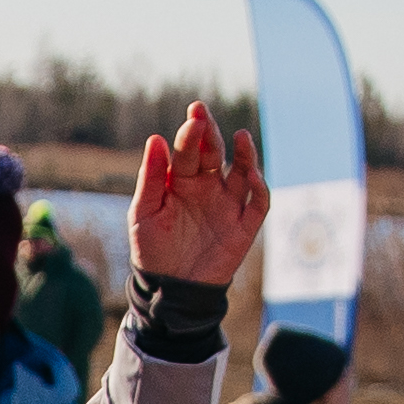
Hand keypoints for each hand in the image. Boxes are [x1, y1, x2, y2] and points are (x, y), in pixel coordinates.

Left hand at [123, 100, 265, 286]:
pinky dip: (259, 188)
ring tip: (240, 137)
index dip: (190, 134)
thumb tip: (156, 139)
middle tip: (203, 113)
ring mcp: (227, 205)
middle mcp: (207, 187)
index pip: (188, 151)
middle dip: (211, 133)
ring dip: (245, 154)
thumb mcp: (144, 213)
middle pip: (214, 153)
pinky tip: (253, 175)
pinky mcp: (244, 226)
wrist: (169, 289)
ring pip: (242, 172)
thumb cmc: (153, 250)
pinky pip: (257, 203)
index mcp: (181, 181)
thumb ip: (151, 178)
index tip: (192, 117)